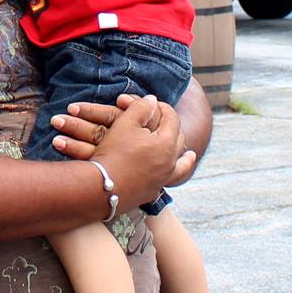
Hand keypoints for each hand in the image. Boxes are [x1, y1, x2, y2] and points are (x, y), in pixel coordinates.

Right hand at [54, 97, 198, 189]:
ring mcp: (163, 179)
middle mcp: (171, 162)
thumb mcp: (125, 123)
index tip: (153, 103)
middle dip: (172, 127)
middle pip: (179, 139)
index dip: (163, 107)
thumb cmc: (114, 152)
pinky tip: (171, 173)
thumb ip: (141, 108)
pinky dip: (175, 173)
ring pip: (181, 164)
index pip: (172, 118)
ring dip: (185, 156)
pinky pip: (171, 179)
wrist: (102, 188)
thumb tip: (152, 101)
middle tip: (163, 121)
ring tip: (189, 154)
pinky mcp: (153, 191)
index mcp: (167, 143)